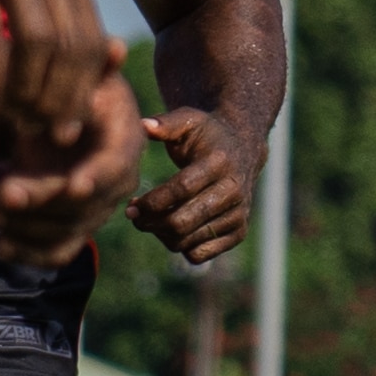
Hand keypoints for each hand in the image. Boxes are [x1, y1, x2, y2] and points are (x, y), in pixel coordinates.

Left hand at [0, 68, 145, 268]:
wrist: (66, 117)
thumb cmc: (75, 88)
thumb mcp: (85, 73)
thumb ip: (95, 66)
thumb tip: (113, 47)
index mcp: (125, 143)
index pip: (114, 167)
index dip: (95, 177)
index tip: (72, 185)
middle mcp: (117, 182)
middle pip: (85, 205)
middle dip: (43, 202)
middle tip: (2, 194)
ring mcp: (95, 209)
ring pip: (67, 231)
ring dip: (27, 227)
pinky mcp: (72, 227)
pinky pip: (57, 251)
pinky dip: (29, 255)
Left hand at [129, 103, 260, 264]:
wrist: (243, 151)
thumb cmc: (206, 135)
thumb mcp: (189, 121)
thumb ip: (166, 123)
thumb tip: (143, 126)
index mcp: (221, 164)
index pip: (182, 189)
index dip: (152, 201)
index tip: (131, 204)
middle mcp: (234, 192)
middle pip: (181, 222)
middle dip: (150, 222)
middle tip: (134, 215)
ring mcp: (238, 215)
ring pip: (186, 241)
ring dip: (160, 234)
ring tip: (150, 219)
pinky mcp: (238, 233)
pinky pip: (198, 254)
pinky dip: (178, 246)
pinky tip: (170, 228)